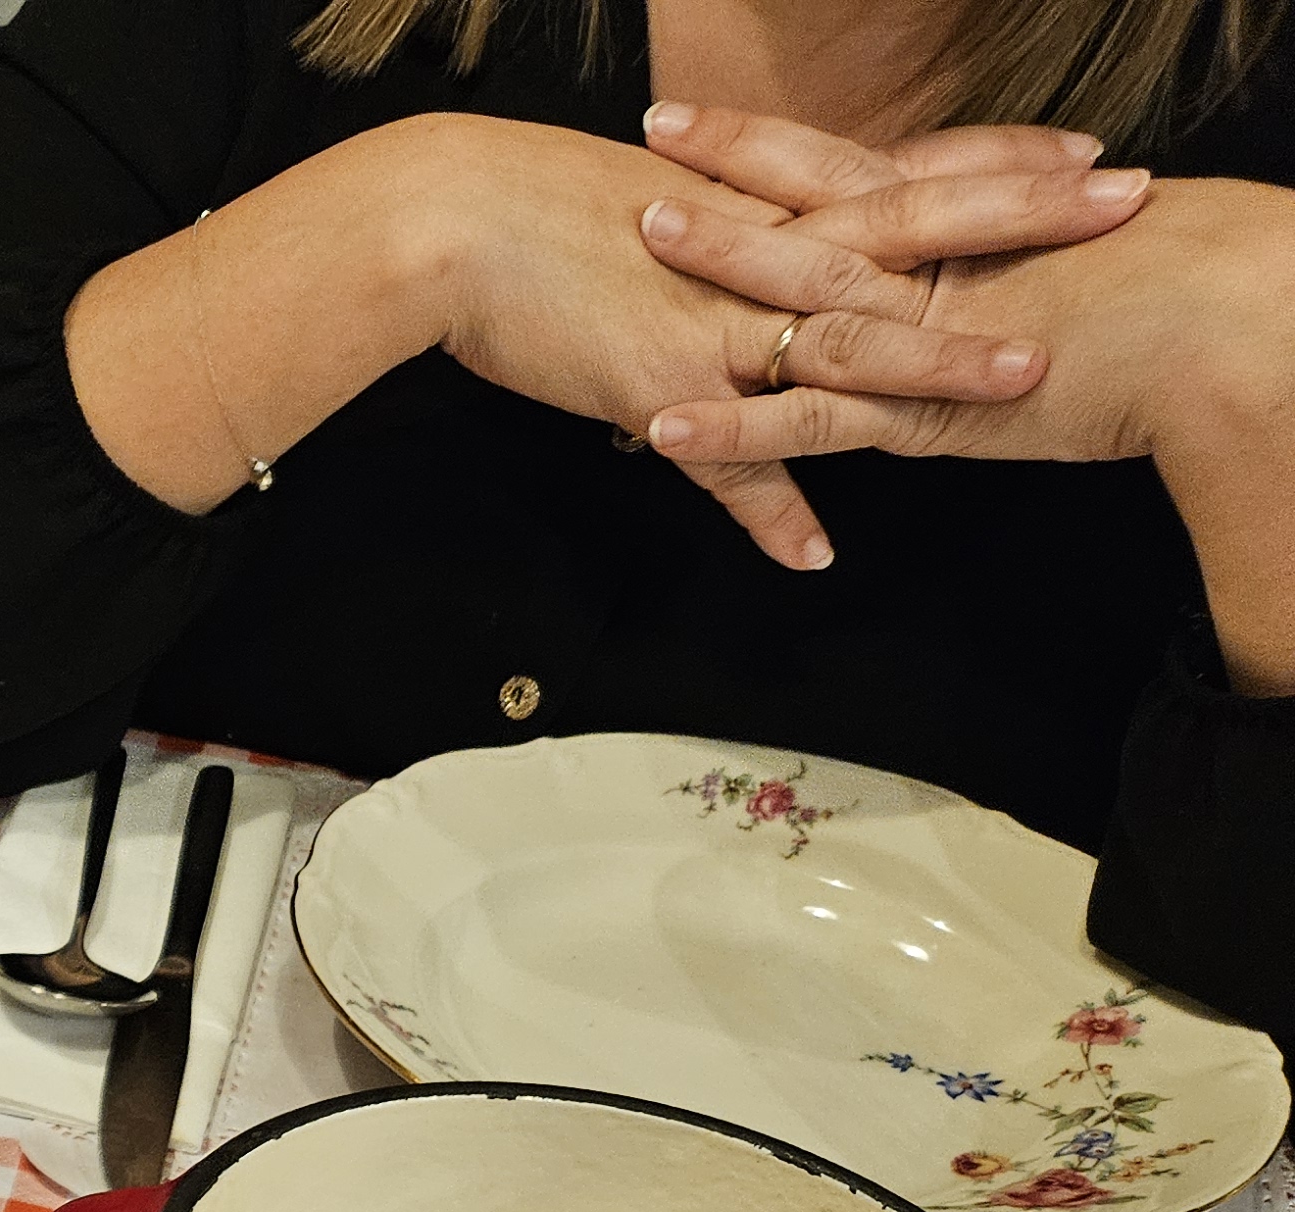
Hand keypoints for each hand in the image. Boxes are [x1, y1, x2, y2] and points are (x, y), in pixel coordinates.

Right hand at [395, 113, 1094, 564]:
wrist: (450, 222)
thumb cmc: (531, 208)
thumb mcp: (645, 205)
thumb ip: (712, 240)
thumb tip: (741, 253)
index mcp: (759, 208)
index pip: (898, 177)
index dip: (993, 165)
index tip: (1078, 154)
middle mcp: (755, 258)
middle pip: (913, 236)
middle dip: (1022, 224)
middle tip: (1119, 206)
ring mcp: (714, 326)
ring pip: (847, 346)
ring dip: (939, 368)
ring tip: (1024, 385)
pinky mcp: (658, 389)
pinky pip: (727, 464)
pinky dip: (771, 511)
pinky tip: (811, 555)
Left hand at [635, 159, 1294, 683]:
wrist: (1238, 333)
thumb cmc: (1193, 298)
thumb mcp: (1089, 270)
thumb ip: (1024, 269)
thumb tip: (1002, 268)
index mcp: (979, 230)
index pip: (869, 172)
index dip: (793, 147)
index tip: (725, 123)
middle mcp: (944, 266)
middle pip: (824, 200)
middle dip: (738, 167)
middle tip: (661, 131)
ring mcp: (926, 335)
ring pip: (803, 291)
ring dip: (720, 263)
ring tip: (638, 232)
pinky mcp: (922, 414)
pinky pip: (809, 422)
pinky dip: (733, 426)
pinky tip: (660, 424)